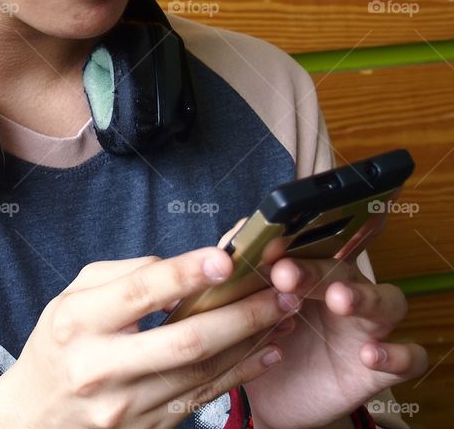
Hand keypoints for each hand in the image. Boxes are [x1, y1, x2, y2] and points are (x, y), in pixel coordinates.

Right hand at [0, 245, 297, 428]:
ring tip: (282, 313)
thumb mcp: (73, 296)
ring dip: (250, 341)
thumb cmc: (60, 343)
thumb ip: (124, 275)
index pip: (139, 293)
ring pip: (202, 372)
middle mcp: (101, 366)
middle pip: (183, 341)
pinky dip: (241, 372)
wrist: (37, 414)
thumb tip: (181, 268)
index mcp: (77, 321)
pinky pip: (204, 398)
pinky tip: (267, 351)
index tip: (226, 257)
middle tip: (278, 290)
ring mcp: (127, 405)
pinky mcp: (148, 427)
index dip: (185, 274)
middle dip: (239, 314)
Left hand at [243, 242, 428, 427]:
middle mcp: (345, 292)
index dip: (295, 241)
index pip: (312, 244)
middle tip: (285, 275)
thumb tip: (229, 246)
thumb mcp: (244, 310)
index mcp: (311, 272)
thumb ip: (239, 278)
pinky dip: (397, 354)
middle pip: (342, 269)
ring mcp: (368, 328)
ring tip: (339, 300)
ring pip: (387, 301)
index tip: (267, 245)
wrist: (271, 399)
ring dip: (365, 297)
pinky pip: (409, 357)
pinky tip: (371, 354)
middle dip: (315, 269)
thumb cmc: (262, 340)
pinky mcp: (380, 368)